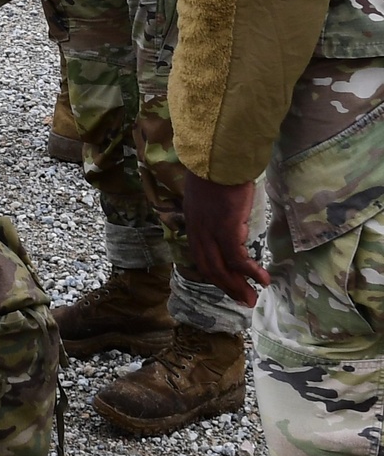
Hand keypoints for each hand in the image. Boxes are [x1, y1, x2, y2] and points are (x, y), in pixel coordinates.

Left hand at [183, 173, 270, 307]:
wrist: (219, 156)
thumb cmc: (218, 169)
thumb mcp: (208, 192)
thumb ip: (212, 208)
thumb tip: (229, 219)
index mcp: (192, 221)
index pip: (199, 255)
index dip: (213, 273)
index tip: (227, 284)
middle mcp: (198, 229)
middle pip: (209, 267)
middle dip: (226, 286)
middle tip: (243, 300)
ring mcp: (210, 231)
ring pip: (221, 268)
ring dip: (237, 286)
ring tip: (252, 299)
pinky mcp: (226, 229)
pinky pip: (237, 258)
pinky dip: (250, 272)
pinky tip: (263, 279)